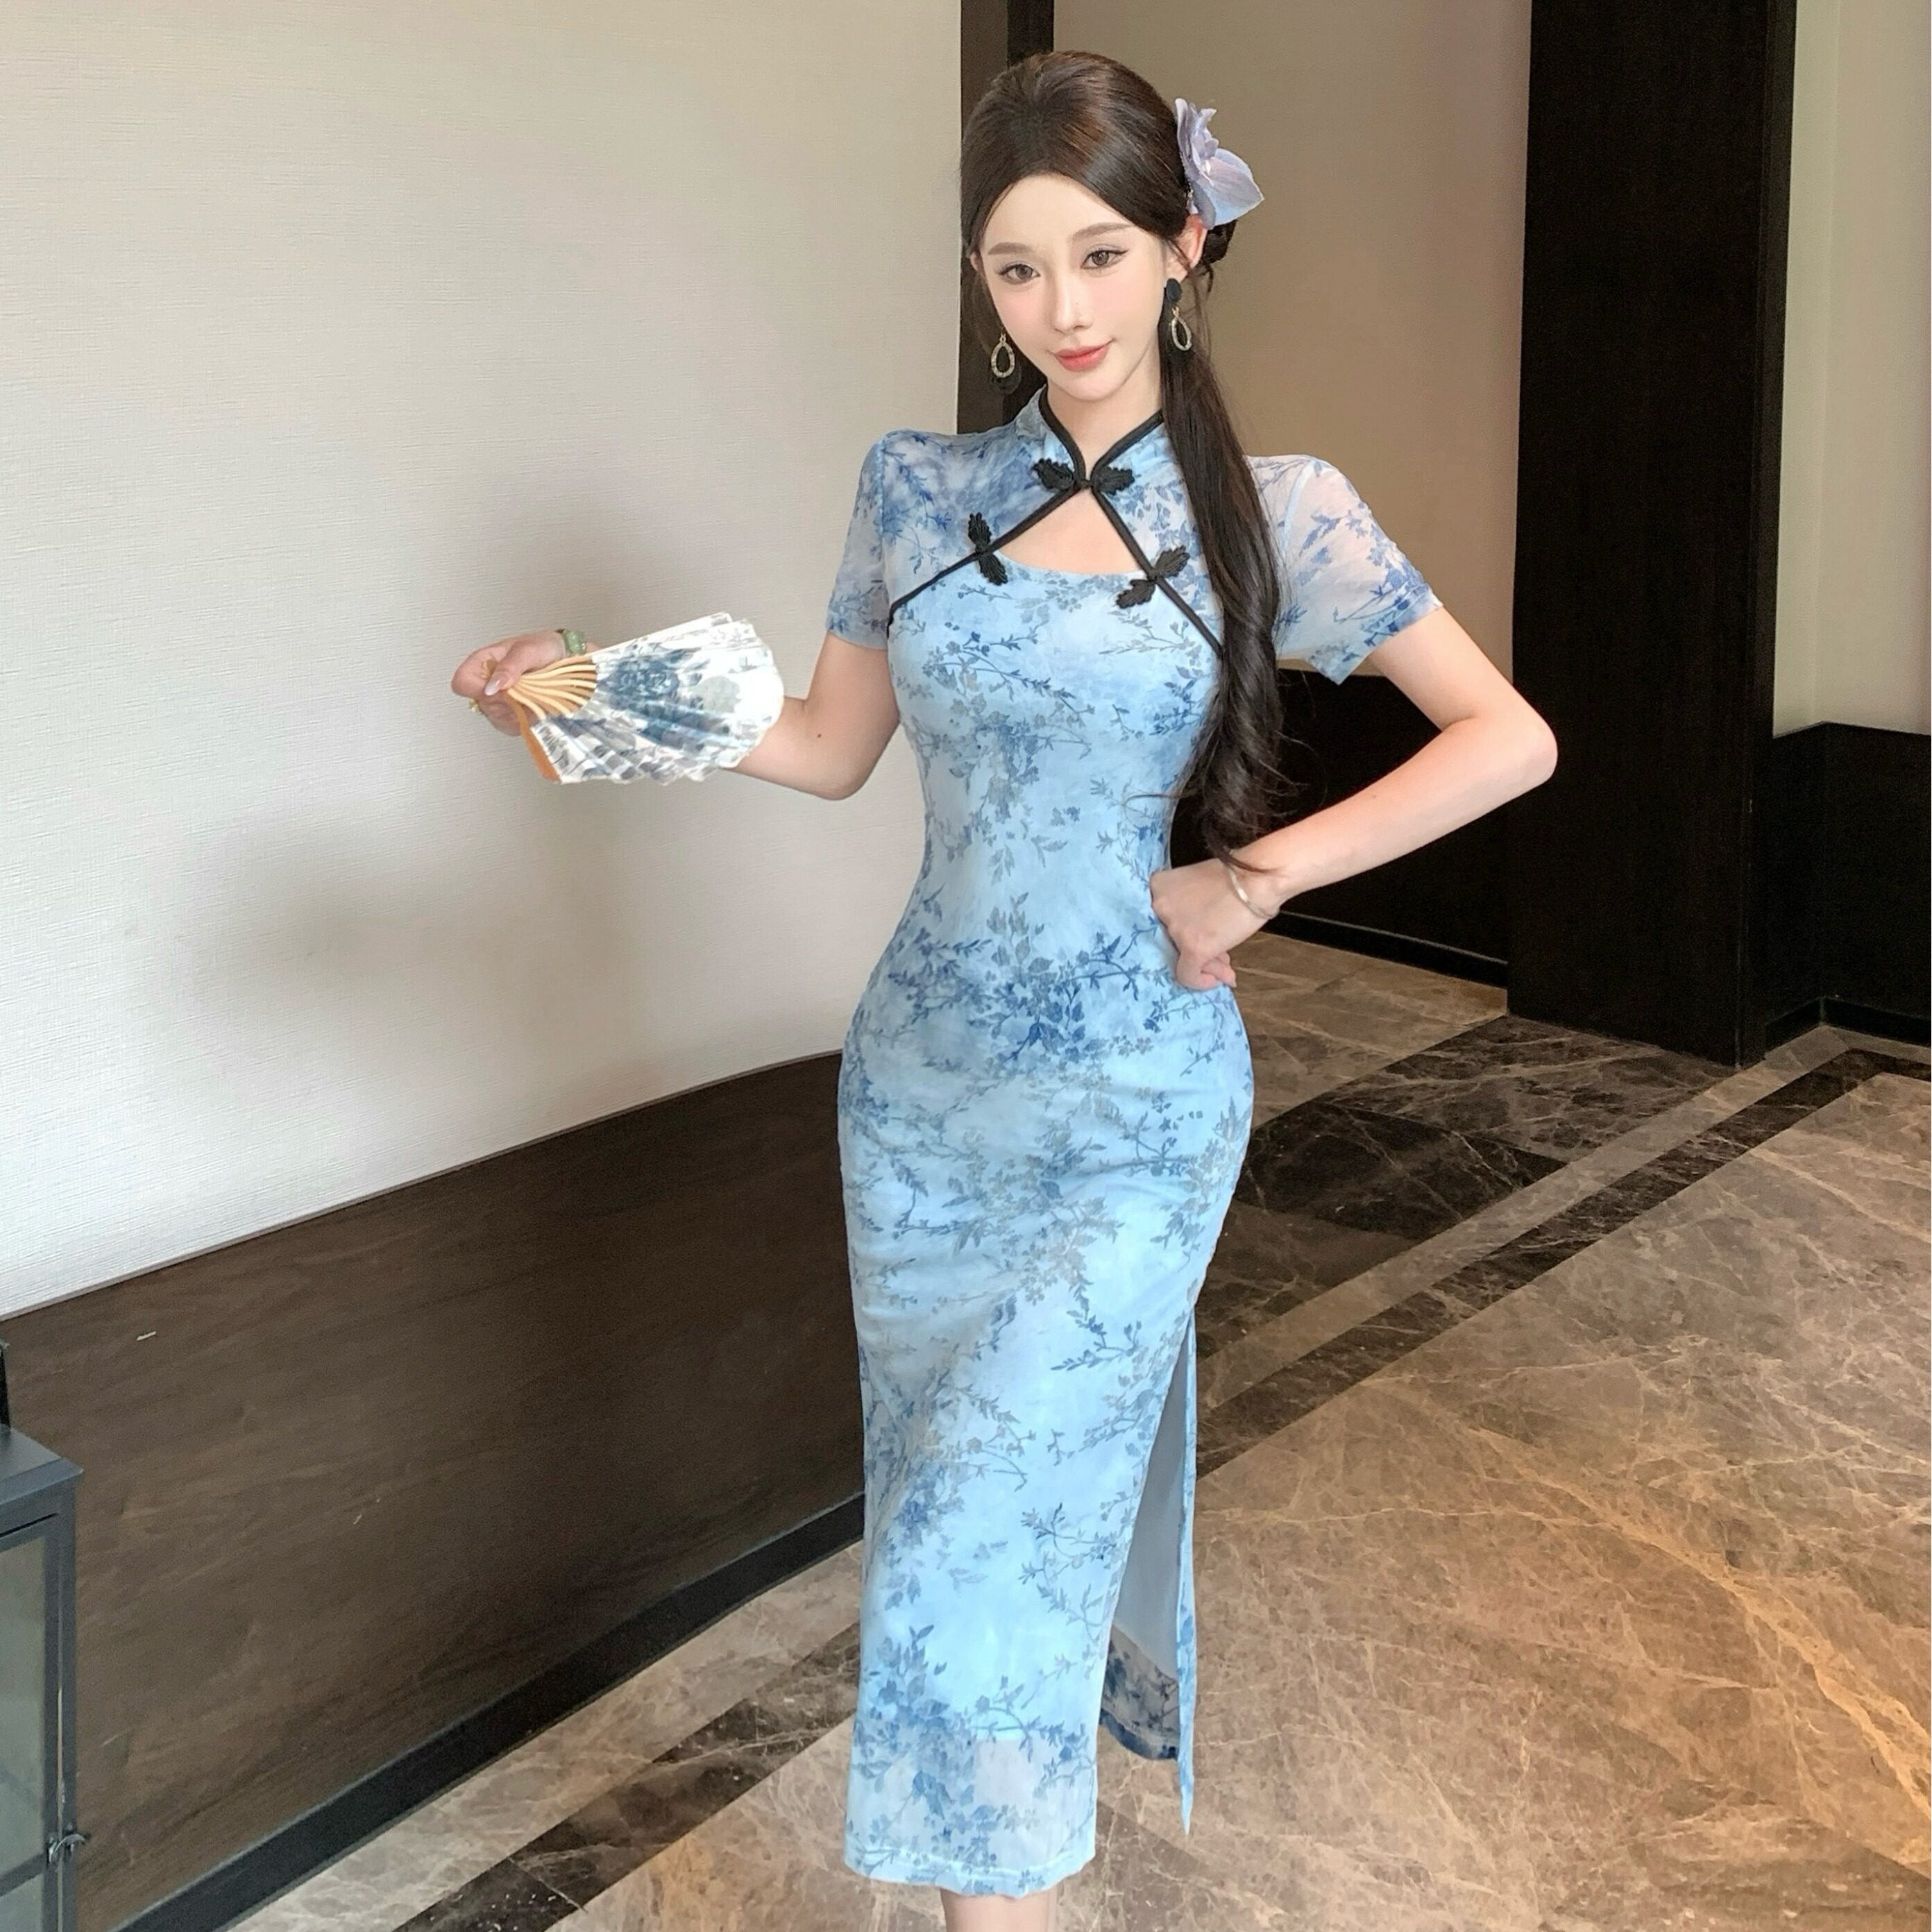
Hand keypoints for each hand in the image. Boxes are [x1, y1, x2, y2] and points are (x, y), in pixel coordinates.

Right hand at [451, 628, 572, 735]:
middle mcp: (485, 683)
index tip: (503, 689)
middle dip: (508, 700)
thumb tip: (491, 687)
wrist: (565, 657)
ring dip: (519, 710)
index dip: (478, 690)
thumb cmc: (544, 647)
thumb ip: (509, 667)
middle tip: (528, 687)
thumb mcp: (528, 650)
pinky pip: (511, 726)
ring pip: (497, 718)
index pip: (462, 683)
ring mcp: (496, 701)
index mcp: (482, 662)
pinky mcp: (509, 716)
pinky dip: (525, 718)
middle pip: (483, 704)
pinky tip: (534, 704)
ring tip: (534, 692)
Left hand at [1148, 856, 1275, 989]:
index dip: (1185, 931)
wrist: (1258, 879)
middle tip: (1218, 955)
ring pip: (1182, 958)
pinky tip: (1217, 979)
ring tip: (1225, 968)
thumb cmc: (1238, 877)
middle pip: (1172, 940)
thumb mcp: (1202, 887)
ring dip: (1206, 965)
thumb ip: (1193, 912)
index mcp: (1159, 887)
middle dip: (1197, 949)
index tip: (1202, 935)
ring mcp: (1175, 928)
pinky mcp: (1192, 947)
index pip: (1163, 920)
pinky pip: (1188, 975)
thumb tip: (1205, 944)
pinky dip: (1201, 981)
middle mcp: (1160, 907)